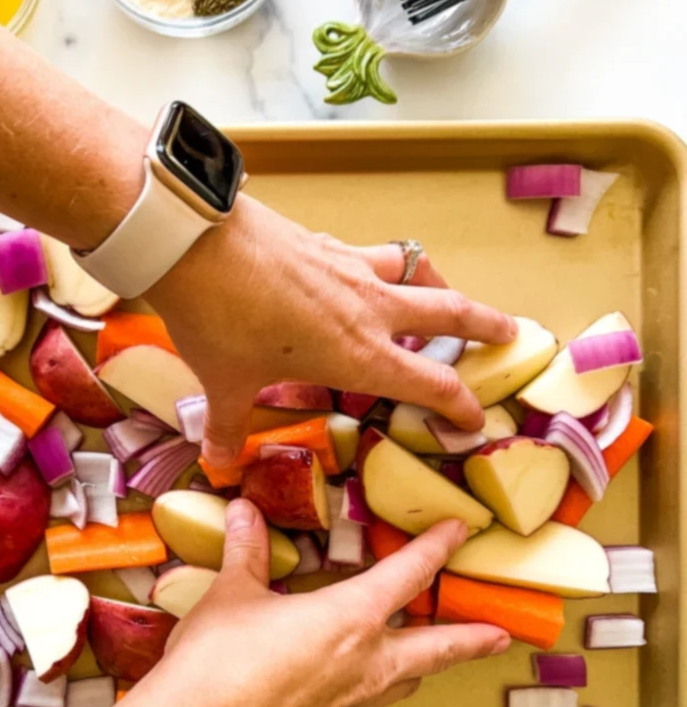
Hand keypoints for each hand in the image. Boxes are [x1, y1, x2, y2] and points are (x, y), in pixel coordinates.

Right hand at [130, 500, 510, 706]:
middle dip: (472, 638)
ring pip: (406, 681)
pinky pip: (369, 704)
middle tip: (500, 635)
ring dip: (424, 666)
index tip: (459, 532)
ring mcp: (351, 704)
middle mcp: (366, 663)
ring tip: (427, 658)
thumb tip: (246, 515)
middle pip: (438, 648)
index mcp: (350, 618)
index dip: (436, 548)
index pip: (408, 574)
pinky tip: (356, 685)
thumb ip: (247, 553)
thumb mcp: (231, 595)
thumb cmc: (216, 664)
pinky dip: (377, 689)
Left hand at [148, 195, 517, 468]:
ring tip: (443, 294)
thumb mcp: (224, 384)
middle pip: (451, 312)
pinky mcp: (327, 241)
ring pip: (418, 271)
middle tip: (511, 335)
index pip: (432, 385)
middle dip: (488, 326)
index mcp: (358, 354)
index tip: (476, 421)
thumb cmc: (218, 320)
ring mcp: (352, 267)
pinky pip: (373, 254)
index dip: (461, 406)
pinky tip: (365, 273)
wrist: (193, 243)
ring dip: (439, 285)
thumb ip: (228, 427)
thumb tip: (216, 465)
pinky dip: (385, 266)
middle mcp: (369, 308)